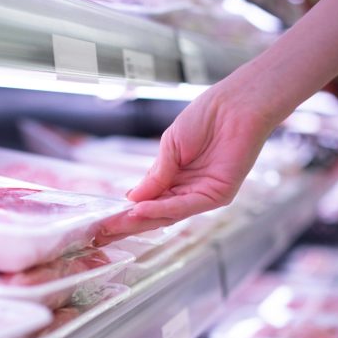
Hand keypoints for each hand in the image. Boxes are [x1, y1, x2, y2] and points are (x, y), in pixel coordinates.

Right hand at [94, 79, 276, 245]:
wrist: (233, 105)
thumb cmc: (205, 118)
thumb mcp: (170, 148)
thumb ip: (154, 176)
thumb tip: (131, 199)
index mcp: (175, 178)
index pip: (148, 202)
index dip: (126, 212)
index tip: (104, 221)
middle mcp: (188, 191)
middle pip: (156, 214)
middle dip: (129, 223)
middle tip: (104, 232)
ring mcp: (202, 195)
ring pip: (168, 214)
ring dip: (142, 219)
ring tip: (118, 223)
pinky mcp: (218, 195)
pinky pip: (185, 206)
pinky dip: (162, 209)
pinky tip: (142, 210)